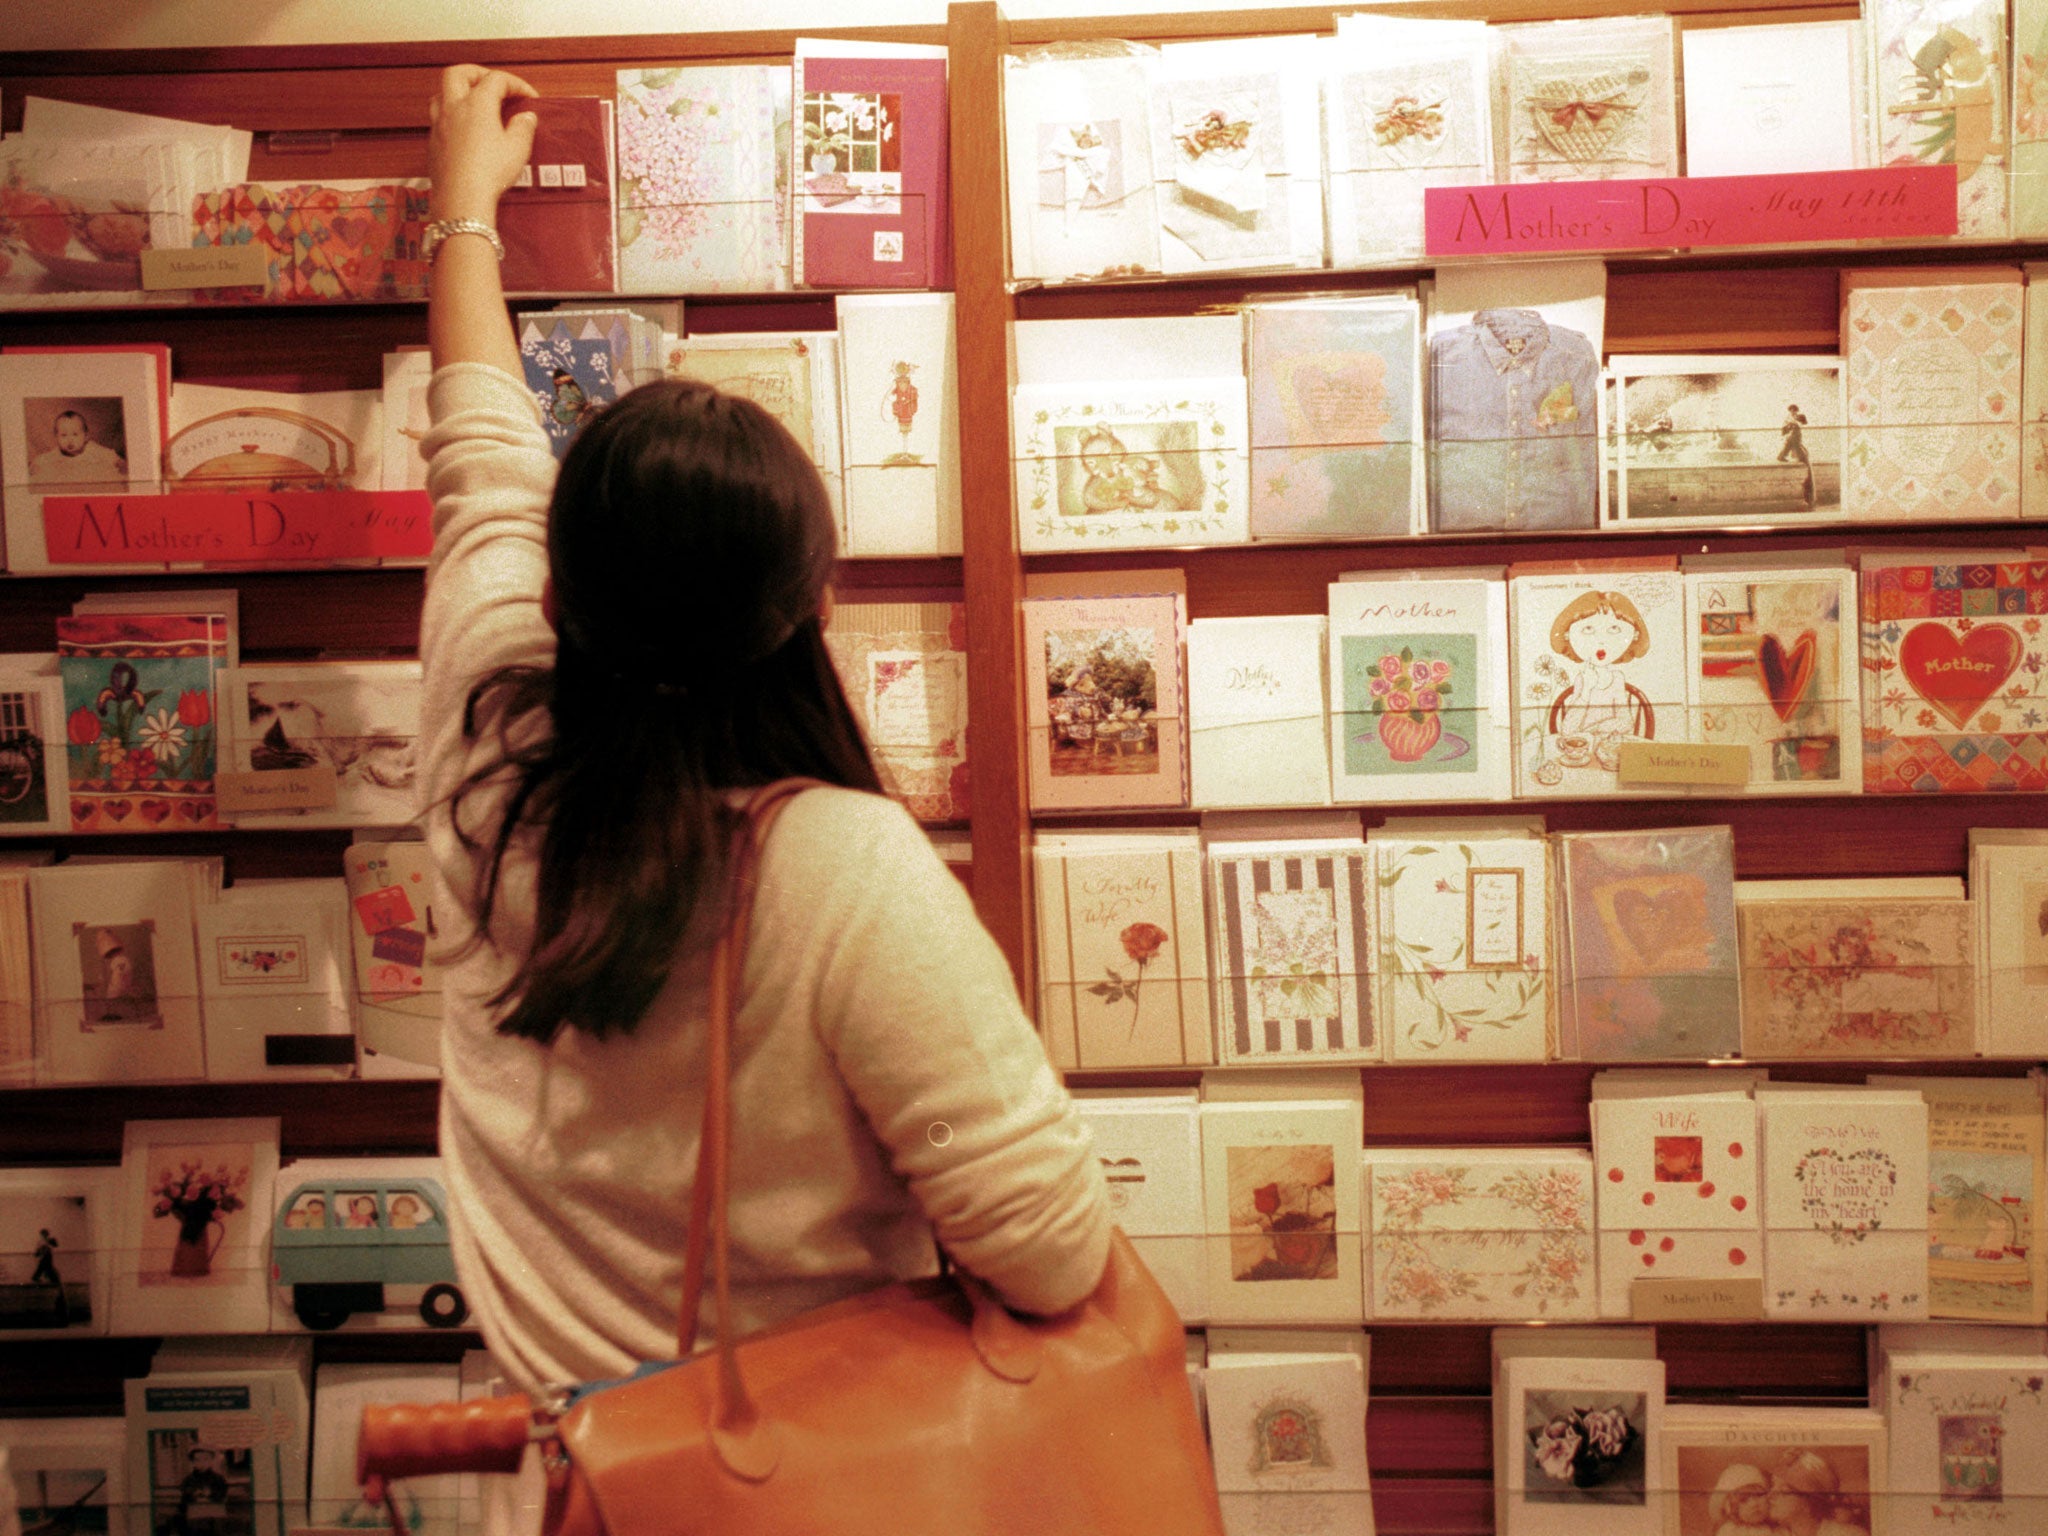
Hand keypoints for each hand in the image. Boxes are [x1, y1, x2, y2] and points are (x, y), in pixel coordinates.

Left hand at [428, 64, 539, 223]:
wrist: (462, 199)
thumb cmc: (489, 173)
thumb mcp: (517, 148)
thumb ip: (523, 127)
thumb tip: (526, 117)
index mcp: (477, 103)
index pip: (497, 80)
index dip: (516, 84)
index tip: (528, 96)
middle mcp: (454, 107)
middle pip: (459, 73)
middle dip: (477, 73)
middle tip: (493, 84)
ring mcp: (439, 124)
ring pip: (441, 92)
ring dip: (458, 91)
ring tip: (473, 102)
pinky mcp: (433, 143)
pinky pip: (438, 117)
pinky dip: (452, 115)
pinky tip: (464, 129)